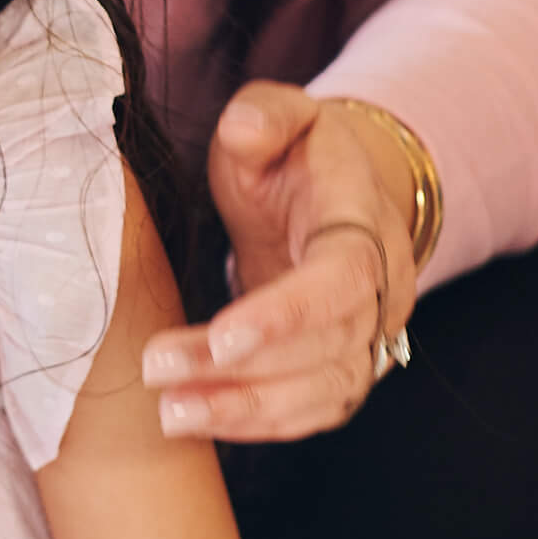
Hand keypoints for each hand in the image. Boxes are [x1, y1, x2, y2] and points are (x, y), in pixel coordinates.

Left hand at [141, 82, 417, 441]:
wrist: (337, 193)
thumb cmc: (299, 157)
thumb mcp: (282, 116)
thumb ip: (265, 115)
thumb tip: (244, 127)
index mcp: (363, 224)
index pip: (341, 281)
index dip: (288, 316)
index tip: (224, 338)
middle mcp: (379, 290)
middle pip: (325, 348)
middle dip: (242, 370)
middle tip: (158, 370)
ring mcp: (368, 336)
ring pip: (321, 392)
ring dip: (245, 410)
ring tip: (172, 413)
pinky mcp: (342, 367)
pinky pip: (313, 412)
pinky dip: (258, 424)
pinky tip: (200, 422)